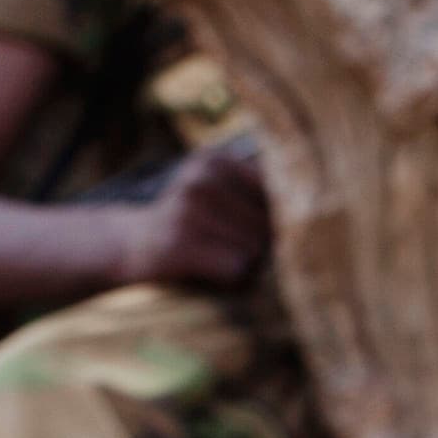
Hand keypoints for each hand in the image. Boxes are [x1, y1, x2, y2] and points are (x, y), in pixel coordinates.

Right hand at [121, 145, 271, 290]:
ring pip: (255, 249)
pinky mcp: (179, 244)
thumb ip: (259, 193)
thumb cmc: (189, 222)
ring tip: (218, 257)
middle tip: (231, 248)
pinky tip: (210, 270)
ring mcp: (188, 210)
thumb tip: (307, 220)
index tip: (263, 230)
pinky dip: (230, 278)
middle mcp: (200, 179)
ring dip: (245, 264)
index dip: (279, 218)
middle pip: (268, 224)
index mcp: (213, 160)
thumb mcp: (216, 191)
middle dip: (259, 245)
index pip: (277, 191)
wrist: (131, 244)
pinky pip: (235, 270)